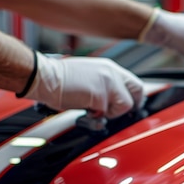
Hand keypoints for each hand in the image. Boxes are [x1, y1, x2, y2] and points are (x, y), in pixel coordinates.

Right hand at [25, 53, 144, 117]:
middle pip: (138, 90)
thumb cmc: (60, 79)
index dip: (135, 96)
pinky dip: (99, 116)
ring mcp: (108, 83)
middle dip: (133, 104)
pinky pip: (109, 113)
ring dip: (112, 113)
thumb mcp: (89, 77)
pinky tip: (87, 110)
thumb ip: (105, 85)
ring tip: (95, 109)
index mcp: (109, 67)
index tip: (132, 105)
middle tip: (121, 112)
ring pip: (126, 105)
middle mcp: (112, 72)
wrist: (44, 77)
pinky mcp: (101, 95)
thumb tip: (114, 99)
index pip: (134, 81)